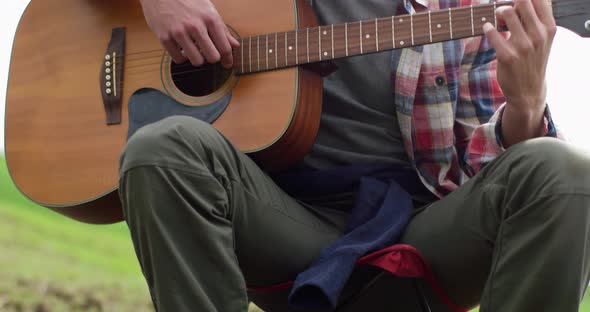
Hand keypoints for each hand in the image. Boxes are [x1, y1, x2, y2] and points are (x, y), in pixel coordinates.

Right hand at [139, 0, 239, 67]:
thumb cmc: (187, 0)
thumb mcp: (208, 10)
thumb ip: (222, 29)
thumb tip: (235, 45)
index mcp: (210, 18)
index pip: (224, 47)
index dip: (227, 58)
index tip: (226, 63)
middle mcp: (195, 26)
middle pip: (212, 58)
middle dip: (211, 58)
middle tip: (207, 52)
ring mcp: (179, 32)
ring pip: (196, 62)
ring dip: (196, 58)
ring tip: (193, 49)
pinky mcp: (164, 37)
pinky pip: (178, 59)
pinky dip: (181, 57)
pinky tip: (181, 47)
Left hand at [483, 0, 556, 145]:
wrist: (528, 91)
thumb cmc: (533, 61)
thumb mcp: (542, 40)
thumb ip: (535, 21)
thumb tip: (519, 2)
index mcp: (548, 29)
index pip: (539, 0)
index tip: (514, 2)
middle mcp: (538, 35)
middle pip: (523, 1)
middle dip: (510, 2)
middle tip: (502, 9)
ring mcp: (523, 46)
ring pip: (507, 13)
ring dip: (497, 12)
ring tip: (495, 17)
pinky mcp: (507, 56)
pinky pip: (493, 33)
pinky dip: (488, 27)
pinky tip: (487, 27)